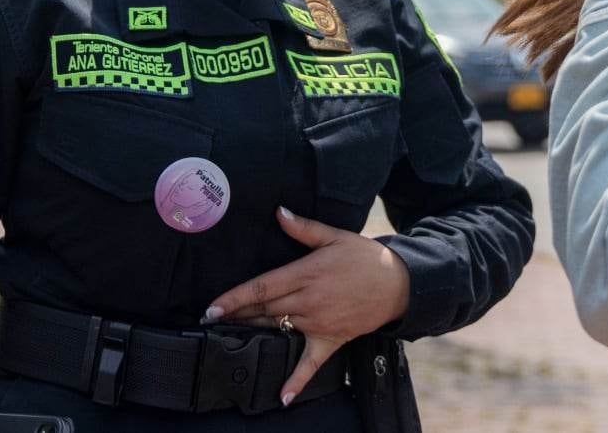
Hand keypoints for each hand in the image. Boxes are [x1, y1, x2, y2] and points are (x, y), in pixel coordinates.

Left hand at [202, 207, 409, 405]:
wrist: (398, 283)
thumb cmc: (364, 257)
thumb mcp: (335, 236)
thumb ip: (304, 228)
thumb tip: (279, 212)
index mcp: (305, 273)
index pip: (261, 287)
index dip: (233, 299)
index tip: (211, 308)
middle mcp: (308, 301)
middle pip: (263, 309)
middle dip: (235, 315)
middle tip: (209, 321)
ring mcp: (319, 323)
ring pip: (277, 329)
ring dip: (252, 333)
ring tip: (227, 337)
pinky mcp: (331, 339)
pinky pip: (311, 364)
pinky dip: (296, 380)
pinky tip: (282, 397)